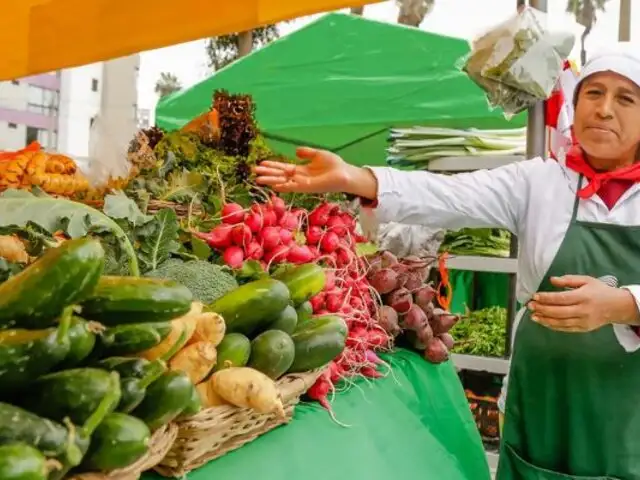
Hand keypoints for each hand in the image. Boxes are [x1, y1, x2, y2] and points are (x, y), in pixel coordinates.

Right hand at [254, 147, 376, 197]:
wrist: (345, 173)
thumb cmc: (334, 165)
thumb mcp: (317, 155)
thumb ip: (306, 153)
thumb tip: (295, 151)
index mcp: (301, 170)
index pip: (283, 168)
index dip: (272, 166)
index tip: (260, 164)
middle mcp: (299, 178)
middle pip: (279, 175)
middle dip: (267, 174)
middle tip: (253, 172)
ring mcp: (302, 183)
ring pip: (282, 181)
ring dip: (270, 180)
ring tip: (257, 179)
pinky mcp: (307, 187)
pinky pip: (292, 187)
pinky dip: (283, 186)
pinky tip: (274, 185)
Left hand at [528, 275, 639, 331]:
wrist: (617, 307)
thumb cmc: (599, 291)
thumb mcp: (586, 280)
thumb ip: (568, 279)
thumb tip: (552, 280)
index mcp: (583, 296)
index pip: (561, 298)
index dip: (546, 298)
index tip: (534, 296)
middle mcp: (583, 310)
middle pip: (558, 311)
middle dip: (542, 309)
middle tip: (529, 306)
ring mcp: (583, 321)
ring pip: (560, 322)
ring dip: (545, 320)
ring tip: (533, 316)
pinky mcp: (583, 329)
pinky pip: (565, 328)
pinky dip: (553, 326)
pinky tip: (544, 322)